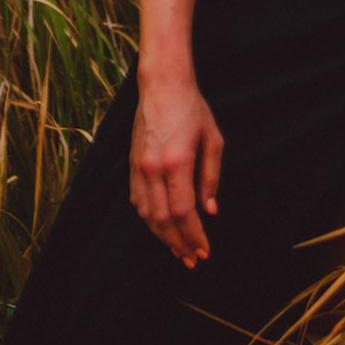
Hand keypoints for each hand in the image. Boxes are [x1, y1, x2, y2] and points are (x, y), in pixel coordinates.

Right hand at [129, 77, 223, 267]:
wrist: (162, 86)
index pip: (184, 212)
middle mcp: (153, 169)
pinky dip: (149, 219)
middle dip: (178, 243)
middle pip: (163, 220)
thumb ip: (211, 177)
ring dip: (162, 236)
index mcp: (177, 162)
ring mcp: (138, 168)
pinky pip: (137, 201)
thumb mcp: (212, 140)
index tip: (203, 251)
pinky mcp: (131, 165)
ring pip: (147, 214)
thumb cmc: (192, 109)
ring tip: (178, 249)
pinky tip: (161, 227)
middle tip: (191, 259)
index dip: (193, 236)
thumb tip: (210, 210)